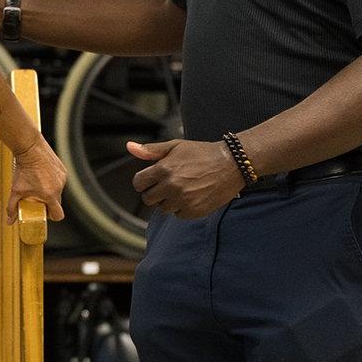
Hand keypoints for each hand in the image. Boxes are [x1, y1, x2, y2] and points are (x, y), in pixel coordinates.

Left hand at [8, 138, 66, 224]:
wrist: (30, 148)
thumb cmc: (23, 169)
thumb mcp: (15, 190)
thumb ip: (12, 207)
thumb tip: (10, 221)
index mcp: (50, 195)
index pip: (58, 214)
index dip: (51, 216)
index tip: (44, 213)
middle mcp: (59, 187)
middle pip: (57, 203)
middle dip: (48, 203)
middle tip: (37, 199)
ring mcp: (62, 178)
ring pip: (58, 190)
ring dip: (50, 191)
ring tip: (38, 185)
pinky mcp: (63, 169)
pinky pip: (59, 180)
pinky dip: (52, 181)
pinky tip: (42, 175)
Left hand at [128, 139, 243, 217]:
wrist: (232, 164)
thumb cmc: (203, 153)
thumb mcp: (176, 146)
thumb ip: (151, 150)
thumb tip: (130, 147)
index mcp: (164, 169)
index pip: (138, 183)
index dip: (144, 181)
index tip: (153, 179)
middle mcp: (171, 186)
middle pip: (148, 199)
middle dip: (156, 192)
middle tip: (170, 184)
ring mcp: (182, 200)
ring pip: (163, 208)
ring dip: (169, 201)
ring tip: (184, 188)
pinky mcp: (193, 211)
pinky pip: (178, 215)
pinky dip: (183, 208)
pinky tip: (193, 196)